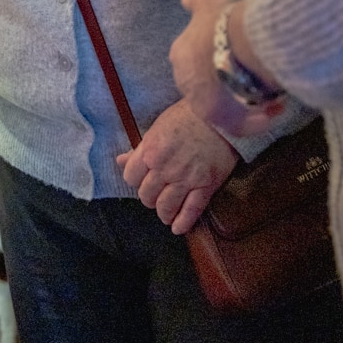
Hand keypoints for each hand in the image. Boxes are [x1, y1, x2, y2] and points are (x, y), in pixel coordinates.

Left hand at [116, 100, 239, 234]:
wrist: (221, 113)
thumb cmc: (188, 115)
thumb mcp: (158, 127)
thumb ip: (140, 148)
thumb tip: (121, 161)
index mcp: (150, 151)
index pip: (131, 178)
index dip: (136, 180)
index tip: (143, 180)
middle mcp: (164, 168)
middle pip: (146, 196)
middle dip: (149, 197)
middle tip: (156, 195)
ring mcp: (185, 179)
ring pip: (165, 207)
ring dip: (163, 213)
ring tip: (166, 213)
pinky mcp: (206, 186)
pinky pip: (191, 211)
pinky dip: (183, 223)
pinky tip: (178, 228)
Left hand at [170, 0, 283, 139]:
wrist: (238, 45)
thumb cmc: (224, 21)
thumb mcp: (210, 2)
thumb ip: (196, 0)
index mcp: (180, 55)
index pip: (196, 63)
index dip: (217, 62)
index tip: (239, 57)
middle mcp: (185, 82)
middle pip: (209, 87)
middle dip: (231, 84)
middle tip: (255, 78)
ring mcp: (201, 103)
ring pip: (226, 107)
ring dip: (248, 104)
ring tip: (272, 98)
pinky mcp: (220, 120)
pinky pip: (240, 124)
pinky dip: (258, 120)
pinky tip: (276, 111)